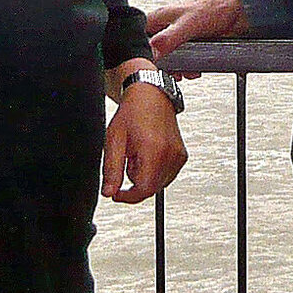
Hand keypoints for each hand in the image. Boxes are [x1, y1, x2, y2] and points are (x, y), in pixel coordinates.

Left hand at [103, 78, 187, 202]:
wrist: (151, 97)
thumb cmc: (133, 113)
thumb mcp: (114, 141)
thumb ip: (112, 170)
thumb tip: (109, 192)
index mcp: (154, 150)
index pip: (144, 189)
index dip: (128, 196)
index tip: (117, 194)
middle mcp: (171, 154)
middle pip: (152, 188)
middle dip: (136, 181)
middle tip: (128, 158)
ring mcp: (179, 156)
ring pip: (159, 183)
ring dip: (145, 175)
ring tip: (138, 153)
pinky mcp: (182, 156)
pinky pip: (166, 175)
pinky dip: (154, 170)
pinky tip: (148, 154)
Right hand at [147, 0, 249, 62]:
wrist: (238, 12)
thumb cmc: (214, 8)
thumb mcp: (189, 24)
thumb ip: (170, 38)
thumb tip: (154, 49)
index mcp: (160, 18)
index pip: (140, 37)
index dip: (142, 52)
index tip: (152, 65)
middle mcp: (167, 27)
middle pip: (154, 52)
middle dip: (163, 65)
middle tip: (171, 72)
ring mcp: (179, 37)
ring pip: (169, 59)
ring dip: (177, 69)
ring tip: (185, 72)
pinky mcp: (191, 46)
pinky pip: (183, 61)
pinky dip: (188, 68)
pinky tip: (194, 70)